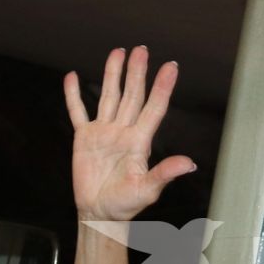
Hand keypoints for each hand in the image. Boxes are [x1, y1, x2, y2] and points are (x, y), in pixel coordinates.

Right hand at [64, 46, 195, 222]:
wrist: (100, 214)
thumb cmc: (126, 205)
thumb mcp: (147, 190)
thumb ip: (165, 174)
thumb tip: (190, 164)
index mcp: (139, 141)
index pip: (154, 108)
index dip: (162, 87)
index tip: (171, 66)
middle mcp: (123, 131)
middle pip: (132, 95)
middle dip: (137, 72)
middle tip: (142, 50)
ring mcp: (104, 133)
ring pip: (108, 97)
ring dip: (113, 75)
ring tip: (118, 52)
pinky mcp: (84, 139)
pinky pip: (78, 112)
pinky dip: (74, 96)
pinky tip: (73, 78)